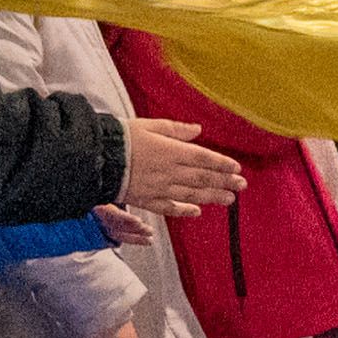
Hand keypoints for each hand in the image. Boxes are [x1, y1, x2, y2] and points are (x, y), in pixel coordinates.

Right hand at [119, 115, 245, 217]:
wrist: (96, 159)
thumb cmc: (121, 138)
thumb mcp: (149, 125)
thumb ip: (175, 129)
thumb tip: (197, 130)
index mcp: (171, 151)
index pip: (204, 158)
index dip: (222, 164)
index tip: (237, 169)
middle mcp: (169, 171)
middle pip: (202, 178)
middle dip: (224, 182)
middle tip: (241, 186)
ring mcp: (159, 188)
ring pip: (191, 194)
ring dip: (212, 197)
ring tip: (229, 200)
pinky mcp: (146, 200)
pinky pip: (169, 207)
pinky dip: (184, 210)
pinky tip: (197, 211)